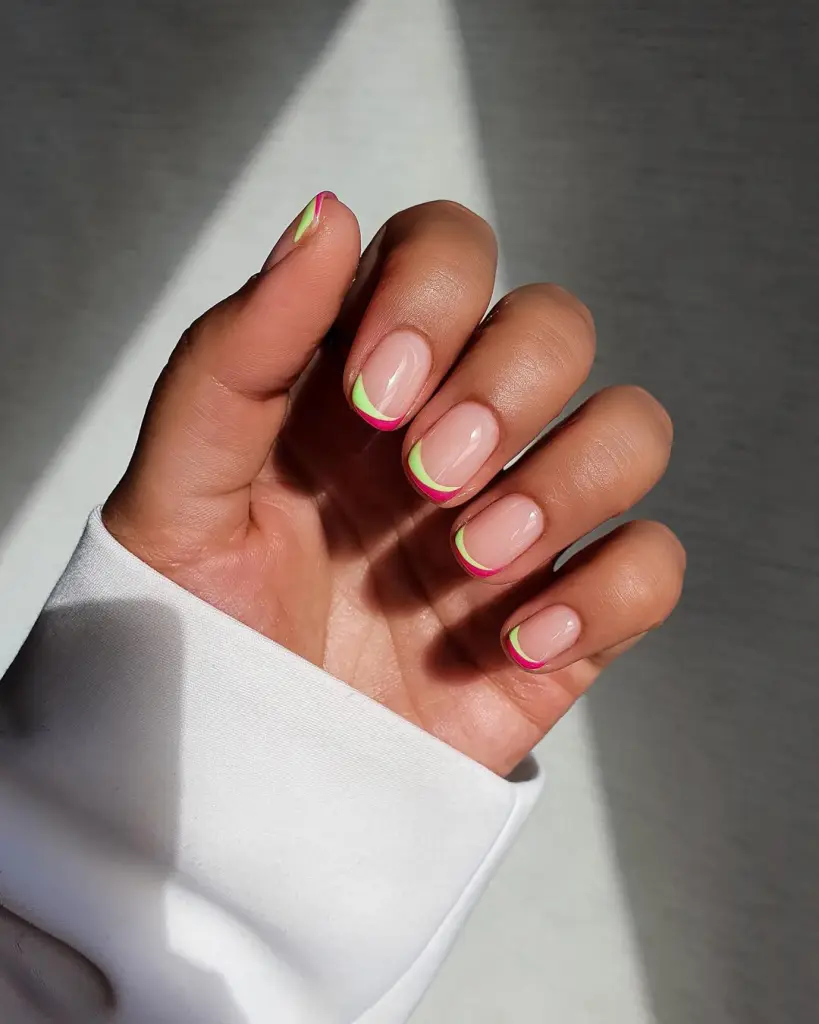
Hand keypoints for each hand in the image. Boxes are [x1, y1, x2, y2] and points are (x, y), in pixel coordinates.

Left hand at [104, 196, 684, 774]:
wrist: (237, 776)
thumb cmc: (198, 627)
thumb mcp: (180, 489)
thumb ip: (237, 353)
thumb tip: (324, 218)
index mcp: (365, 379)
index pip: (449, 252)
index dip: (434, 294)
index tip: (372, 393)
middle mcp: (455, 432)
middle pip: (556, 326)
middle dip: (506, 387)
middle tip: (427, 476)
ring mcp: (519, 522)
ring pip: (628, 429)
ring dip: (567, 480)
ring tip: (470, 559)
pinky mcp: (566, 615)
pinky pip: (650, 566)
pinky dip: (605, 592)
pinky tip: (516, 643)